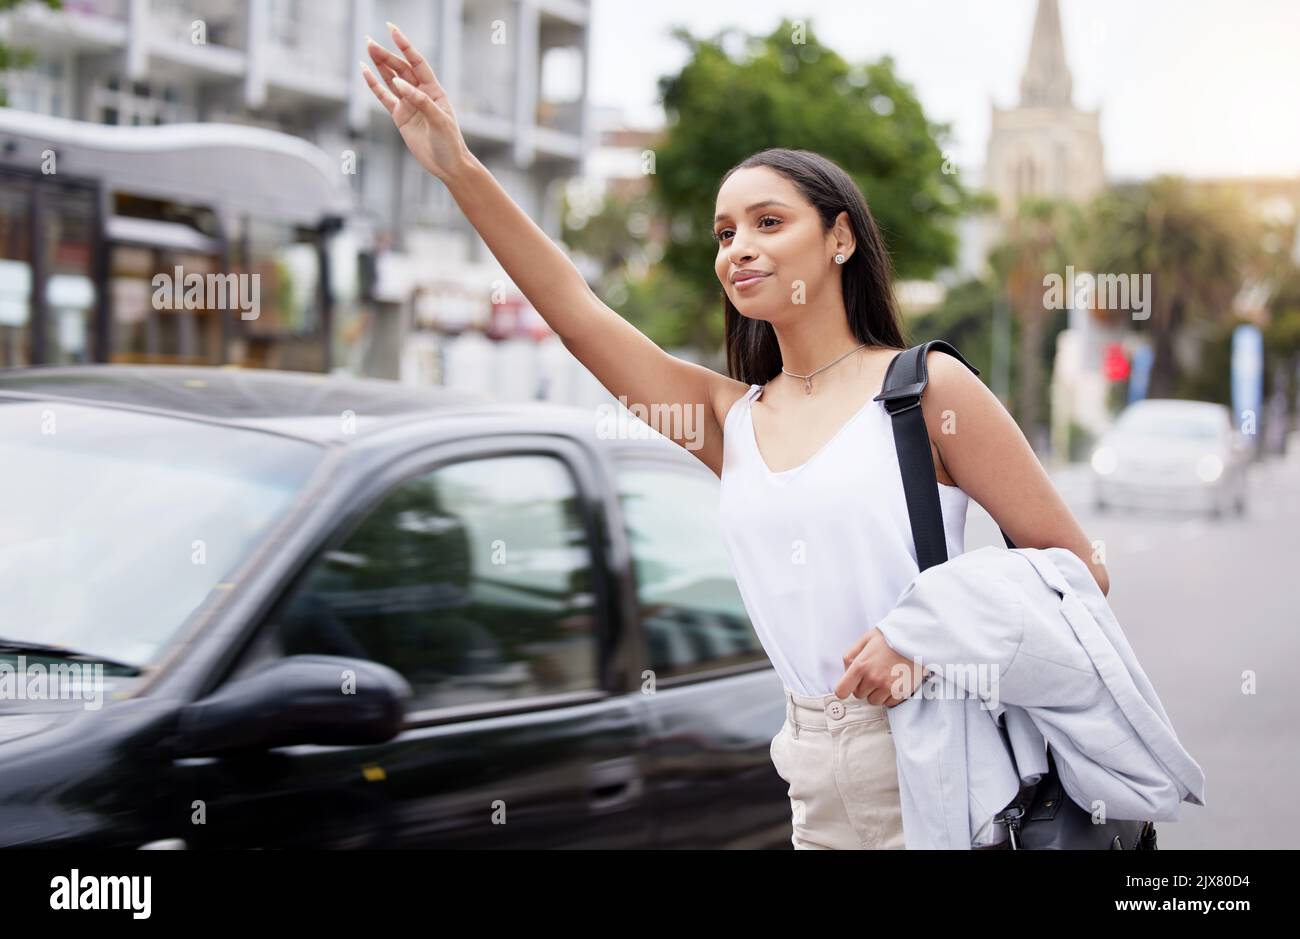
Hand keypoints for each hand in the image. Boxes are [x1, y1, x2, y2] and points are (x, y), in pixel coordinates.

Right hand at [362, 22, 471, 180]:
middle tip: (369, 42)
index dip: (405, 46)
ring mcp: (409, 104)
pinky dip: (374, 85)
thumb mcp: (439, 121)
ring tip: (367, 48)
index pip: (417, 62)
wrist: (447, 165)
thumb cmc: (450, 143)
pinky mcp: (400, 116)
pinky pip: (384, 97)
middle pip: (401, 69)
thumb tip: (399, 83)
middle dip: (386, 54)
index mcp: (434, 90)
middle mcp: (421, 94)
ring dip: (379, 64)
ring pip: (391, 79)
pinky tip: (365, 72)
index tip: (392, 30)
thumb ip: (420, 101)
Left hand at [835, 627, 925, 706]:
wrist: (917, 638)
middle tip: (873, 673)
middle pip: (859, 695)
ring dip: (876, 692)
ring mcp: (888, 687)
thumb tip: (846, 671)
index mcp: (861, 666)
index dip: (844, 688)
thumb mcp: (865, 640)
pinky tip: (894, 682)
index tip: (849, 685)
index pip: (841, 691)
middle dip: (863, 686)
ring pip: (874, 701)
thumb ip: (850, 656)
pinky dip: (890, 696)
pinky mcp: (902, 692)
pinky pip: (889, 703)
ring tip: (885, 677)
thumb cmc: (891, 637)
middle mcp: (873, 679)